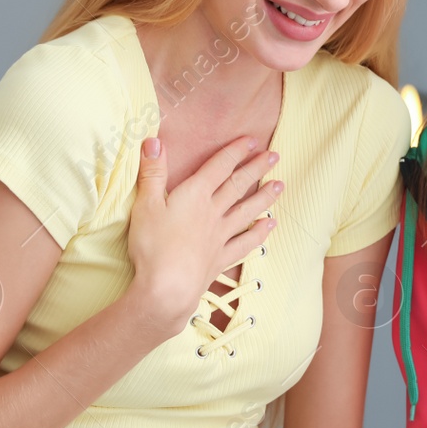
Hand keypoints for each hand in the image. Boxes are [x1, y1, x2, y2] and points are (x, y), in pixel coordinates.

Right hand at [125, 135, 282, 336]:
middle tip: (275, 157)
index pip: (219, 167)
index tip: (251, 140)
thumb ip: (152, 173)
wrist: (168, 287)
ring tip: (281, 185)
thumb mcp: (145, 204)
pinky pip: (245, 242)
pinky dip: (259, 233)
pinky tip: (270, 225)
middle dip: (256, 168)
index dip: (235, 151)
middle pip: (238, 185)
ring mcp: (220, 236)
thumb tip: (153, 141)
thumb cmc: (153, 245)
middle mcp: (213, 212)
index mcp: (195, 195)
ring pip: (247, 211)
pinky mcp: (221, 258)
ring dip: (264, 197)